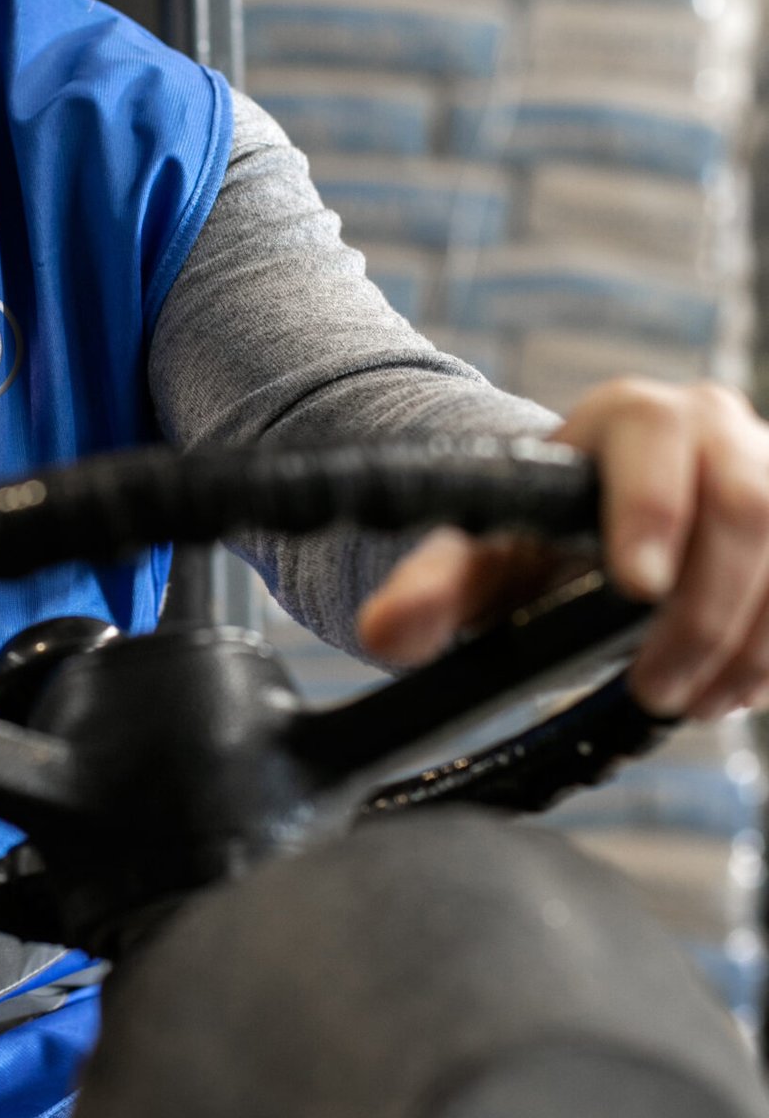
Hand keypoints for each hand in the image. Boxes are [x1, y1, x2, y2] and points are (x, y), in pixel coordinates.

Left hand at [357, 380, 768, 720]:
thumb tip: (384, 632)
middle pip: (745, 504)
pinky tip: (732, 689)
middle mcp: (715, 426)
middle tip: (656, 686)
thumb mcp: (484, 558)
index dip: (652, 508)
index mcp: (633, 416)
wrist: (604, 532)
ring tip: (691, 702)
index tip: (636, 590)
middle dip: (705, 611)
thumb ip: (433, 589)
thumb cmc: (543, 535)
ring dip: (750, 641)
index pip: (654, 437)